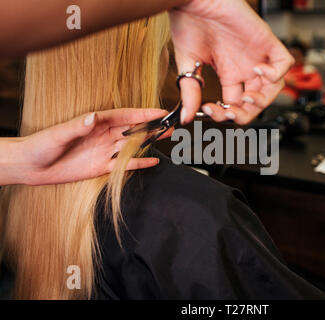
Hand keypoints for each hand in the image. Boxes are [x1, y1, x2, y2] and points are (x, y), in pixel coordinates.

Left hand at [7, 108, 172, 185]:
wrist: (31, 167)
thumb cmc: (40, 146)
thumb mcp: (58, 134)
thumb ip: (78, 126)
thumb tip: (94, 117)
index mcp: (96, 123)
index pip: (125, 116)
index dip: (144, 113)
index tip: (160, 111)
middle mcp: (104, 136)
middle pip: (133, 129)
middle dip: (152, 126)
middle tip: (170, 124)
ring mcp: (104, 151)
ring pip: (132, 145)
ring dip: (149, 141)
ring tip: (166, 137)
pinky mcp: (102, 167)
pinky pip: (124, 165)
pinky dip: (139, 163)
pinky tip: (152, 161)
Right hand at [170, 0, 293, 124]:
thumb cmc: (189, 22)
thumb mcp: (188, 65)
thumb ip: (189, 92)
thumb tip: (186, 117)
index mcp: (229, 73)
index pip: (235, 104)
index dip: (225, 114)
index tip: (209, 110)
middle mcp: (245, 67)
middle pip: (256, 101)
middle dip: (244, 113)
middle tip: (230, 113)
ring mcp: (257, 55)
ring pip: (274, 87)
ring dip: (263, 100)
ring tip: (247, 97)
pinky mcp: (265, 41)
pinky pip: (284, 63)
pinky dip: (276, 73)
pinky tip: (258, 71)